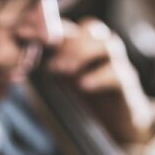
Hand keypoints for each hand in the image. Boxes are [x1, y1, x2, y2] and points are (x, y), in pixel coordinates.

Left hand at [48, 17, 154, 143]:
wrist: (117, 127)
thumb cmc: (87, 104)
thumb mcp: (65, 86)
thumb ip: (51, 73)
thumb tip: (27, 67)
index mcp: (85, 46)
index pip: (72, 27)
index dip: (55, 32)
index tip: (38, 45)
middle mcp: (103, 49)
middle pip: (92, 27)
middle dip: (70, 42)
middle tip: (53, 63)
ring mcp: (118, 64)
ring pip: (108, 44)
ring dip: (84, 53)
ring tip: (65, 71)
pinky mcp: (127, 84)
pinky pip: (117, 73)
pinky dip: (99, 77)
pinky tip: (83, 86)